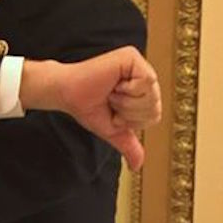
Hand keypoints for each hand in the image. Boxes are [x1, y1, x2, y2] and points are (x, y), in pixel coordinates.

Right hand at [20, 46, 160, 169]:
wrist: (66, 93)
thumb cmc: (86, 106)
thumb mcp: (112, 129)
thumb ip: (128, 144)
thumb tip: (136, 166)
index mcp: (141, 90)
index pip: (154, 115)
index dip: (132, 121)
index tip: (112, 110)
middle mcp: (142, 75)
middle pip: (155, 106)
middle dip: (129, 112)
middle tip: (111, 101)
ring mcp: (138, 64)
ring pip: (152, 95)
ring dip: (127, 101)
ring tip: (111, 92)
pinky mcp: (131, 56)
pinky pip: (146, 81)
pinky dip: (128, 90)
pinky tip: (114, 83)